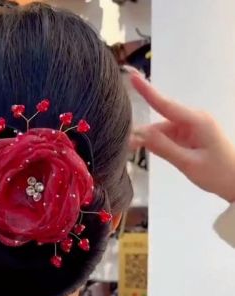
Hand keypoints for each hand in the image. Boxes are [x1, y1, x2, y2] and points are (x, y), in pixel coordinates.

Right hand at [130, 72, 234, 202]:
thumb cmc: (218, 173)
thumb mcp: (189, 163)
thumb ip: (164, 148)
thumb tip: (140, 134)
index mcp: (196, 121)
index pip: (165, 105)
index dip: (147, 91)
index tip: (132, 77)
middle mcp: (192, 120)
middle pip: (159, 121)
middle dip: (141, 131)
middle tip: (123, 144)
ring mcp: (190, 128)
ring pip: (160, 130)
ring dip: (147, 140)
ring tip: (129, 151)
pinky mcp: (188, 137)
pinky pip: (166, 137)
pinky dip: (155, 143)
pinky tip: (142, 150)